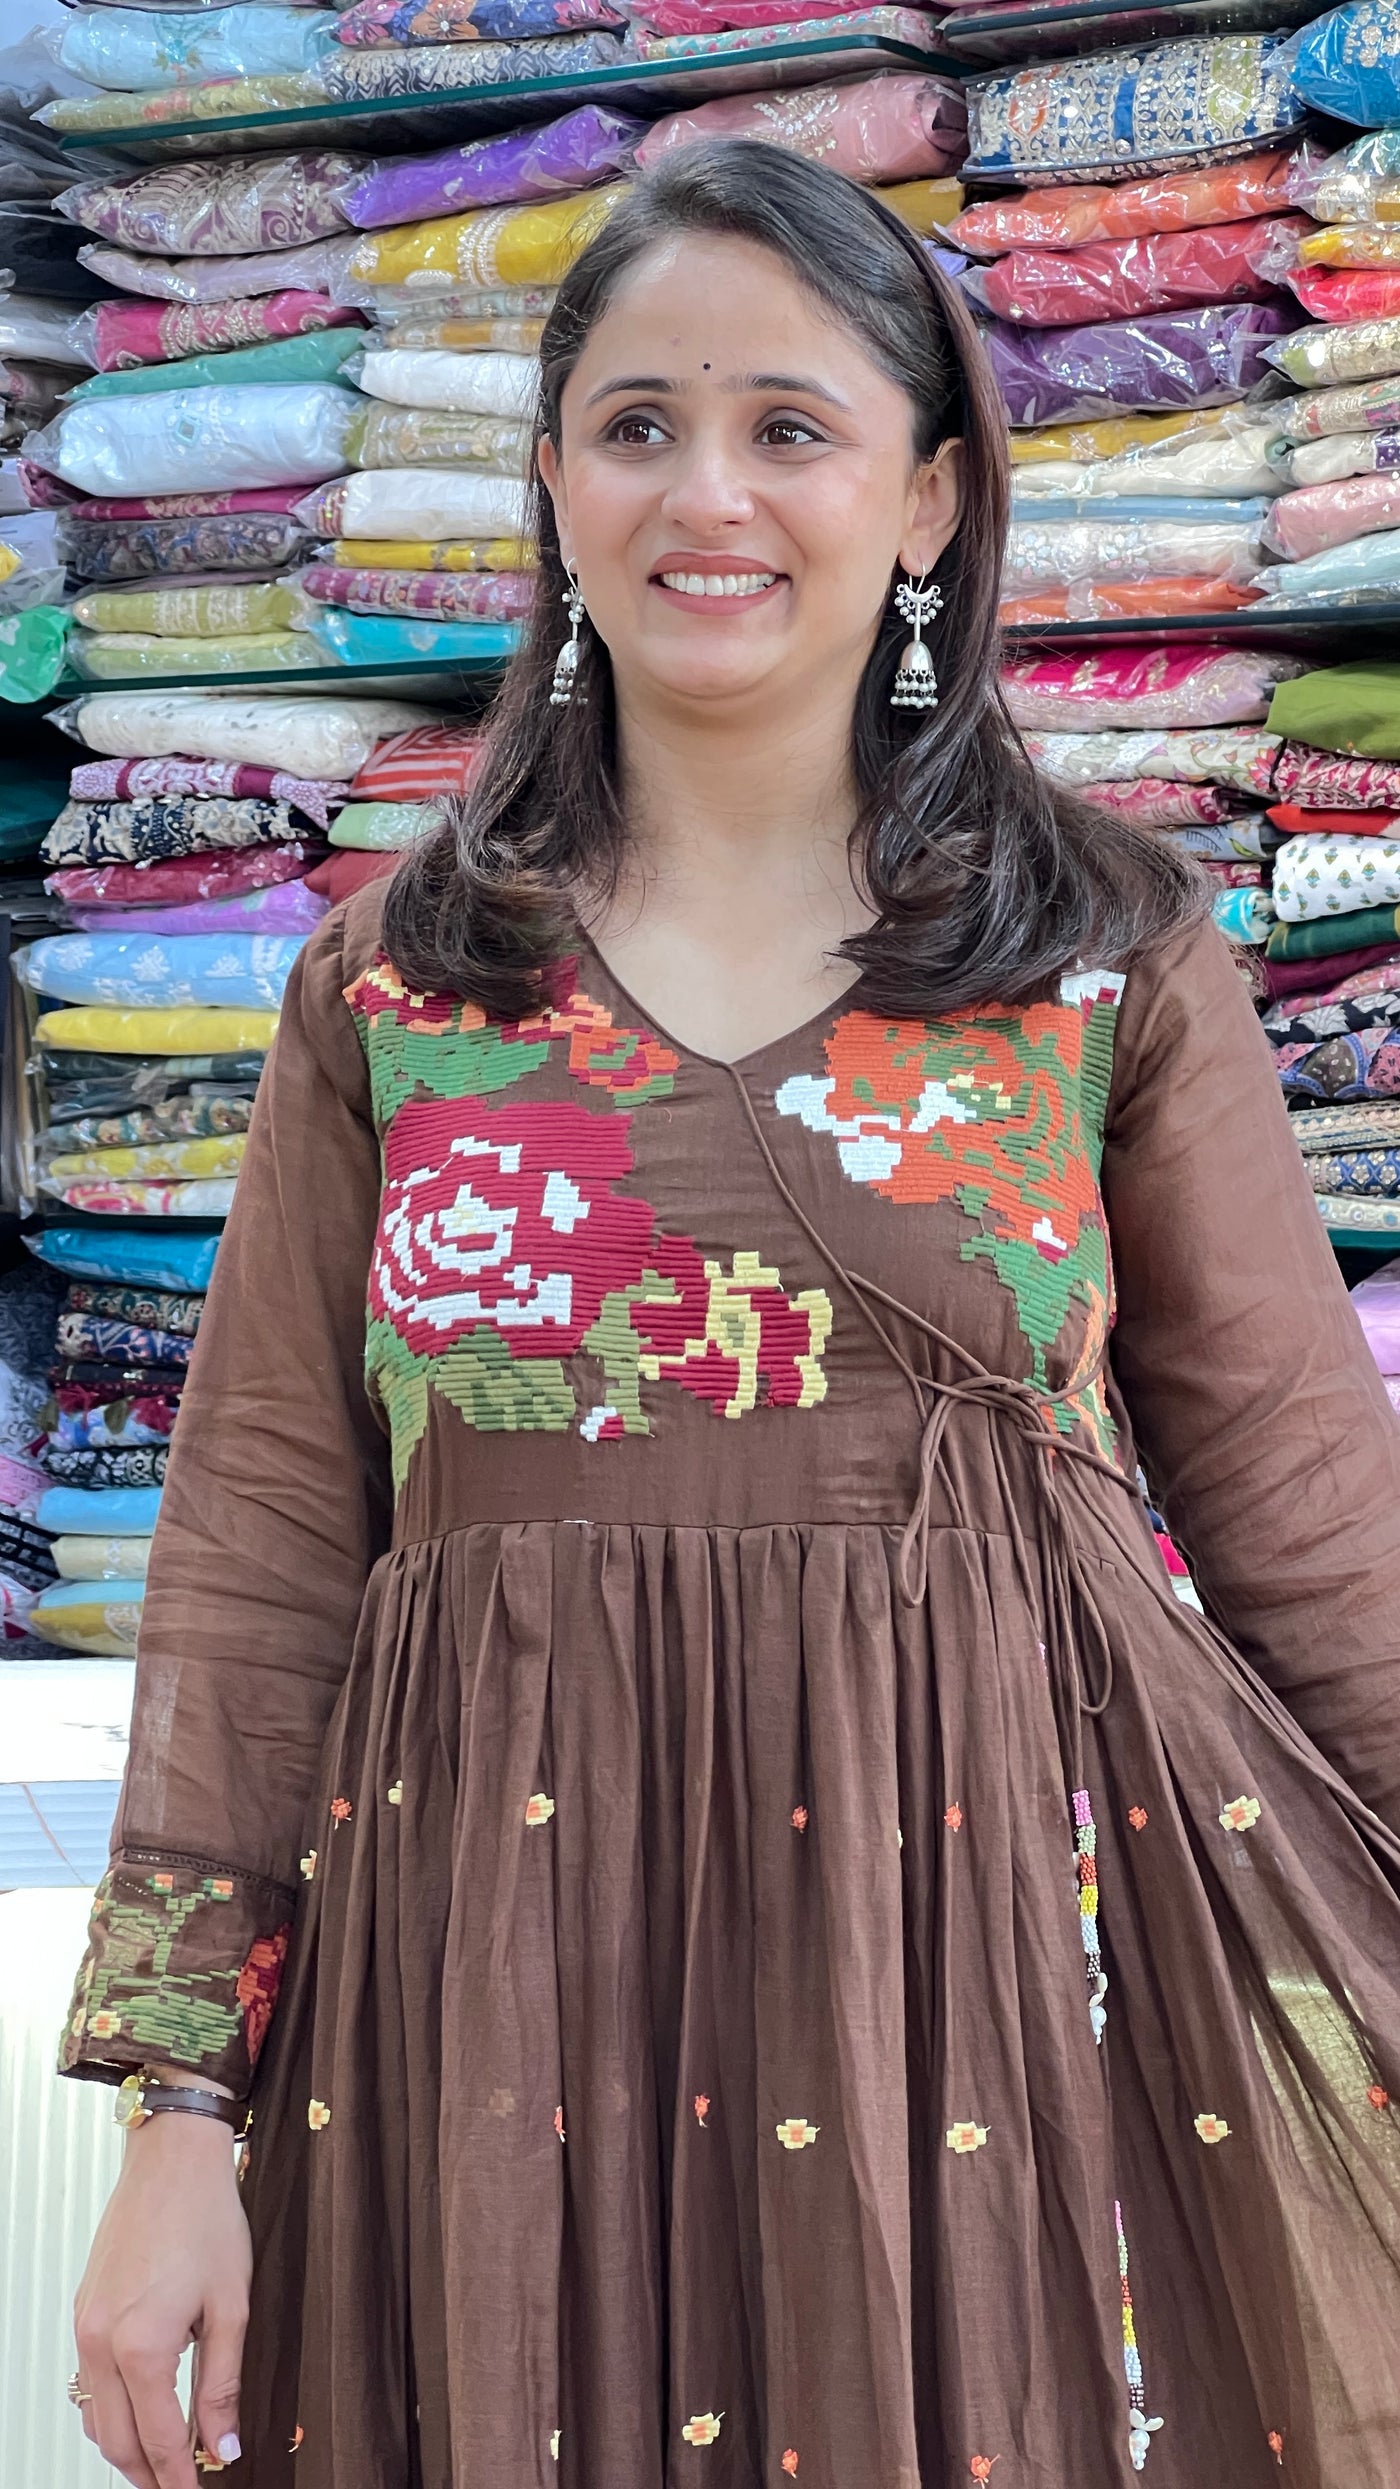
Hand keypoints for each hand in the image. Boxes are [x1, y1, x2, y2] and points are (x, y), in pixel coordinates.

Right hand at [73, 2110, 251, 2487]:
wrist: (171, 2159)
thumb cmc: (206, 2218)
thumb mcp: (231, 2306)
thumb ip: (223, 2385)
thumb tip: (225, 2443)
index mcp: (141, 2347)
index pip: (159, 2440)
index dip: (180, 2478)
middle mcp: (101, 2342)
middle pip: (115, 2441)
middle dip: (147, 2474)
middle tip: (178, 2485)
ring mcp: (85, 2326)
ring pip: (94, 2417)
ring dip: (123, 2447)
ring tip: (161, 2458)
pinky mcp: (83, 2310)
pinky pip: (87, 2381)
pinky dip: (108, 2409)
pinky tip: (137, 2409)